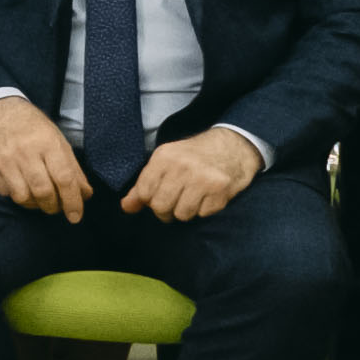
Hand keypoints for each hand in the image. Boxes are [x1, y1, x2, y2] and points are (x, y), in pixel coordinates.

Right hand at [0, 95, 95, 220]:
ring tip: (38, 196)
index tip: (76, 216)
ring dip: (34, 203)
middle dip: (54, 206)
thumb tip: (85, 195)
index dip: (72, 201)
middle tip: (57, 207)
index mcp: (47, 141)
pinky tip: (20, 183)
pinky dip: (16, 193)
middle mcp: (24, 150)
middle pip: (43, 192)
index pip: (64, 178)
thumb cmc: (32, 127)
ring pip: (23, 197)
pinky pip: (6, 193)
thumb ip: (72, 169)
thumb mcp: (57, 140)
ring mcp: (3, 159)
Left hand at [122, 125, 263, 221]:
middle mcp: (182, 167)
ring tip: (193, 195)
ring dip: (186, 210)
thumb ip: (143, 185)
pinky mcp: (220, 190)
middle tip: (176, 199)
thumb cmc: (195, 156)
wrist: (233, 145)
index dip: (150, 200)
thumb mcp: (166, 162)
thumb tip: (126, 207)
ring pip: (182, 214)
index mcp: (164, 157)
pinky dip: (205, 208)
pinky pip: (203, 214)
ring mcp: (202, 179)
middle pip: (161, 207)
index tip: (160, 193)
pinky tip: (208, 194)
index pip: (144, 193)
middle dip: (166, 210)